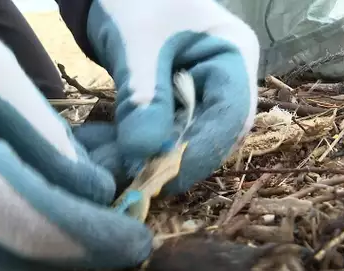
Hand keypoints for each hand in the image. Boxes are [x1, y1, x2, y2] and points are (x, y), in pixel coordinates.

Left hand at [74, 0, 258, 194]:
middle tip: (131, 179)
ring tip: (111, 166)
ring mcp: (205, 90)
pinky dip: (140, 144)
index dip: (201, 153)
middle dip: (173, 160)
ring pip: (188, 138)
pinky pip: (167, 132)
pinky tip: (109, 150)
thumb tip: (141, 159)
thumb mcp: (138, 45)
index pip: (231, 116)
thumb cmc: (133, 1)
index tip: (163, 179)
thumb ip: (143, 97)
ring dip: (152, 157)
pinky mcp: (181, 100)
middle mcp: (228, 78)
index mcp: (234, 54)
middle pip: (214, 134)